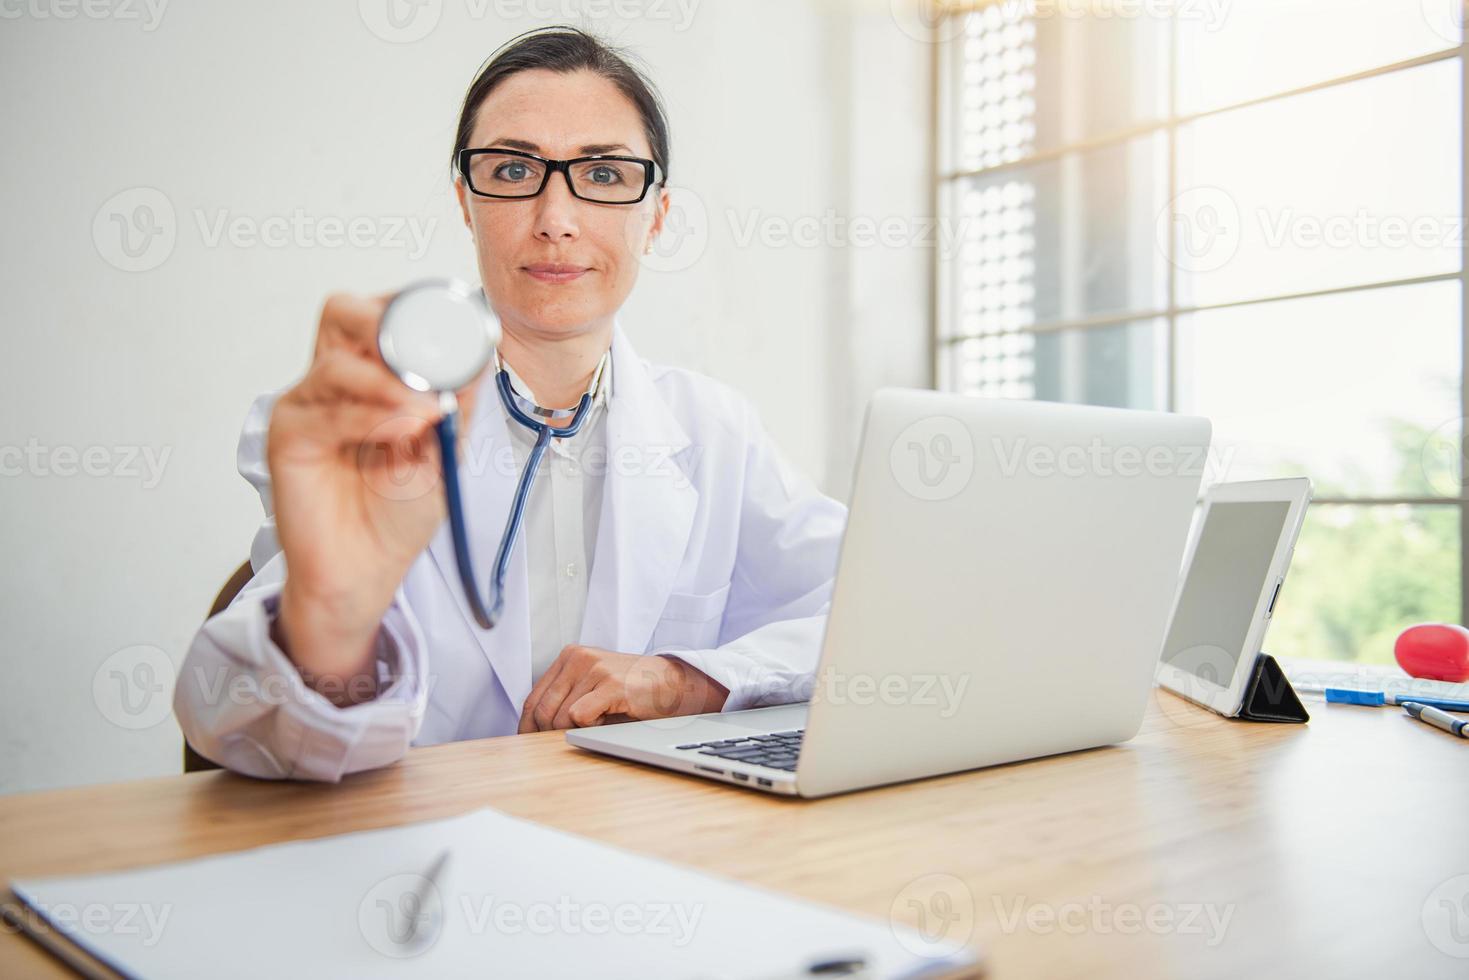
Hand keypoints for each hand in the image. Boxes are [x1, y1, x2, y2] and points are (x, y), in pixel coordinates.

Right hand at [268, 292, 482, 702]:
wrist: (366, 569)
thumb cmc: (398, 510)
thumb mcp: (445, 450)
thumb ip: (458, 404)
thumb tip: (479, 356)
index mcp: (370, 372)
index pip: (381, 314)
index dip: (413, 308)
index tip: (459, 324)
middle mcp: (335, 379)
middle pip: (342, 312)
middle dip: (384, 321)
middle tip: (426, 351)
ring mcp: (307, 404)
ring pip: (336, 362)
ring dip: (387, 380)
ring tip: (426, 408)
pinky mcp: (289, 438)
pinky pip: (324, 411)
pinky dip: (368, 415)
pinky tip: (402, 427)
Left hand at [517, 646, 729, 731]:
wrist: (671, 683)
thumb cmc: (631, 689)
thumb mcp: (591, 685)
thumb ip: (564, 697)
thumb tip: (532, 729)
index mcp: (569, 656)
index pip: (533, 698)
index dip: (528, 726)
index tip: (528, 744)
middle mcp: (578, 658)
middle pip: (543, 710)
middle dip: (549, 734)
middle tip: (569, 739)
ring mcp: (595, 669)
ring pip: (560, 717)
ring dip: (575, 729)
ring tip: (599, 720)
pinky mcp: (610, 685)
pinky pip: (579, 717)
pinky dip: (589, 726)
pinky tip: (606, 719)